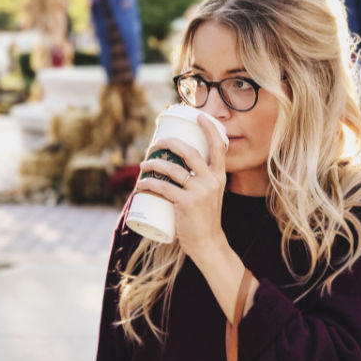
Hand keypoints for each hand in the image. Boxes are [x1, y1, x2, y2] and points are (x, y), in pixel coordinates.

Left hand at [135, 115, 228, 259]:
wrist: (208, 243)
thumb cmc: (205, 219)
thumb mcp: (210, 195)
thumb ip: (200, 181)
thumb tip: (177, 167)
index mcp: (220, 177)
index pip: (219, 147)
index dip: (209, 129)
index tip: (199, 116)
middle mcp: (211, 181)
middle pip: (190, 152)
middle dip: (171, 143)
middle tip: (157, 142)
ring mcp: (199, 192)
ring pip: (172, 169)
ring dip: (154, 163)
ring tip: (143, 164)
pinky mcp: (186, 203)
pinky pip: (163, 188)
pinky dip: (148, 184)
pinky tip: (140, 184)